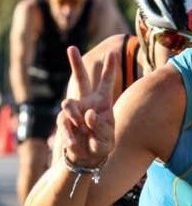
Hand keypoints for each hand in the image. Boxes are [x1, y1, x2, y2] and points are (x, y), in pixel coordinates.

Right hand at [58, 46, 115, 166]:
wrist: (87, 158)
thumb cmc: (101, 145)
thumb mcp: (107, 138)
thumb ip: (100, 126)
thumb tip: (88, 113)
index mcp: (102, 103)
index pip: (106, 83)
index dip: (110, 68)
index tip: (114, 52)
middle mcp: (87, 102)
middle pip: (80, 80)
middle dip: (75, 63)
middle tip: (71, 48)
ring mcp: (73, 111)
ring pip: (68, 103)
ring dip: (74, 115)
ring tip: (81, 126)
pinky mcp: (64, 121)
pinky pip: (64, 123)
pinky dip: (70, 134)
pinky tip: (74, 143)